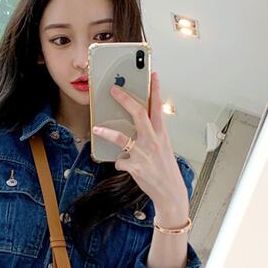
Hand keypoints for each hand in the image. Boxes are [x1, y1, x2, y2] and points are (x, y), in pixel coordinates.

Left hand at [92, 70, 186, 213]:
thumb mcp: (163, 148)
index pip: (158, 107)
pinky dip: (119, 163)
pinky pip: (120, 162)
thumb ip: (152, 134)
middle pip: (139, 114)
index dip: (155, 89)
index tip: (152, 74)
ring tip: (97, 128)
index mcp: (161, 134)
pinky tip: (123, 165)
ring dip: (107, 132)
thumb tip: (140, 124)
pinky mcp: (136, 168)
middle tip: (113, 89)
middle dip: (125, 99)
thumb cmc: (166, 169)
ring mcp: (144, 154)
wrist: (170, 192)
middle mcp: (153, 141)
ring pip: (122, 138)